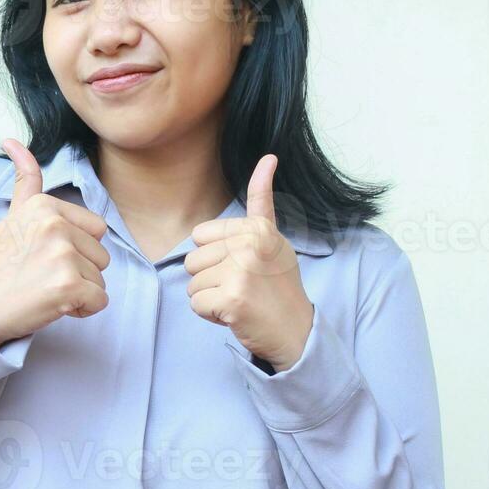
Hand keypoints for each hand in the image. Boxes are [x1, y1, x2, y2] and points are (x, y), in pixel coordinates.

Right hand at [0, 138, 111, 347]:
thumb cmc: (1, 265)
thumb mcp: (12, 216)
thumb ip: (25, 181)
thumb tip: (13, 140)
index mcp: (45, 206)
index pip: (96, 228)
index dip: (77, 248)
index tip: (45, 256)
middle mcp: (55, 225)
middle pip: (101, 254)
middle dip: (80, 270)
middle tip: (45, 275)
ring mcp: (63, 255)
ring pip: (101, 278)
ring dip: (81, 290)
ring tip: (47, 289)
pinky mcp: (68, 285)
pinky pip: (100, 301)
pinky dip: (83, 309)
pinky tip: (55, 305)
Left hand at [184, 154, 313, 371]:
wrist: (296, 330)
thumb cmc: (278, 286)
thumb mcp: (273, 238)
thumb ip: (261, 204)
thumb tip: (268, 157)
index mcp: (256, 227)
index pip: (200, 235)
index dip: (215, 256)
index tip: (245, 266)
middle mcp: (249, 244)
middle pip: (192, 259)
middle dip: (210, 278)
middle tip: (242, 287)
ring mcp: (241, 270)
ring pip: (192, 283)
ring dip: (210, 297)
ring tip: (239, 300)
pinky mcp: (232, 298)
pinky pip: (196, 304)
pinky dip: (210, 315)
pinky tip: (234, 315)